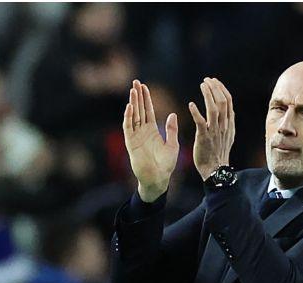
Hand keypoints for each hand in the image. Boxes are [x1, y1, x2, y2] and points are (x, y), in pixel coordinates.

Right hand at [123, 80, 178, 201]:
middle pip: (139, 110)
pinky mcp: (131, 144)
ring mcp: (136, 137)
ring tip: (133, 90)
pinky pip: (128, 128)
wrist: (159, 179)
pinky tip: (129, 107)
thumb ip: (171, 129)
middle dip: (137, 96)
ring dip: (132, 103)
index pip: (148, 111)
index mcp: (152, 131)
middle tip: (135, 82)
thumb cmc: (166, 165)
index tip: (145, 86)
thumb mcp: (172, 145)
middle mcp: (142, 132)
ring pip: (133, 116)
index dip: (146, 99)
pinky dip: (128, 117)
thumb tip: (173, 114)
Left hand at [188, 77, 234, 180]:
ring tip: (202, 85)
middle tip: (207, 80)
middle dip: (215, 88)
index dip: (222, 89)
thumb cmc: (218, 153)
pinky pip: (201, 122)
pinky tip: (190, 104)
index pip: (228, 102)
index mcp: (229, 124)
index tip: (214, 81)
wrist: (215, 170)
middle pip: (223, 102)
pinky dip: (196, 112)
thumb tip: (229, 111)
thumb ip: (227, 123)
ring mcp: (214, 131)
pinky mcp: (204, 138)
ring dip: (208, 95)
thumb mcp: (228, 136)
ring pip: (214, 109)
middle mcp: (224, 126)